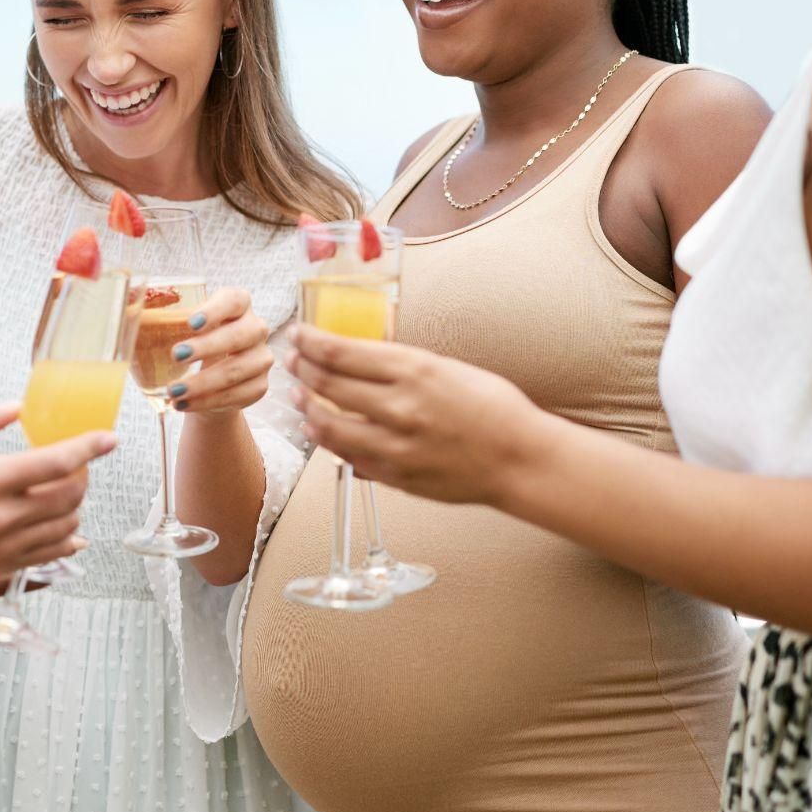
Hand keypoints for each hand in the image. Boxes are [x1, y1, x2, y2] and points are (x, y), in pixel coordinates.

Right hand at [0, 403, 111, 606]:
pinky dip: (67, 539)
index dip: (89, 448)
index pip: (56, 462)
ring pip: (67, 527)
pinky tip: (66, 530)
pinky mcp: (4, 570)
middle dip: (82, 476)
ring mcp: (7, 548)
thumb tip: (14, 408)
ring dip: (74, 506)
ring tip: (62, 492)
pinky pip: (52, 555)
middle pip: (71, 496)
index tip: (109, 439)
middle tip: (73, 465)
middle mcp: (5, 517)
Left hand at [166, 287, 272, 418]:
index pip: (235, 300)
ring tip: (173, 391)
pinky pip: (236, 396)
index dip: (216, 310)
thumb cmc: (191, 343)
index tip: (191, 322)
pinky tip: (184, 404)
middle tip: (176, 355)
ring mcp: (260, 358)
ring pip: (237, 370)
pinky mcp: (259, 386)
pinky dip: (207, 402)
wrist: (209, 380)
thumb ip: (156, 313)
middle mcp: (255, 328)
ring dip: (203, 383)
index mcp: (238, 305)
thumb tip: (128, 301)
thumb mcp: (178, 326)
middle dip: (207, 347)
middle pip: (239, 335)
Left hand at [287, 324, 551, 507]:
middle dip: (301, 369)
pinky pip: (349, 458)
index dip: (309, 341)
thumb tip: (354, 362)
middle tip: (292, 360)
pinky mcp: (395, 476)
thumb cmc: (492, 407)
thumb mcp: (445, 368)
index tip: (298, 334)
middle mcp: (398, 406)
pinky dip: (328, 443)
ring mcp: (394, 445)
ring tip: (298, 397)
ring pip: (327, 427)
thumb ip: (400, 368)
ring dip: (305, 409)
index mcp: (413, 370)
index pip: (340, 352)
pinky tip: (320, 432)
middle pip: (326, 385)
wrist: (520, 458)